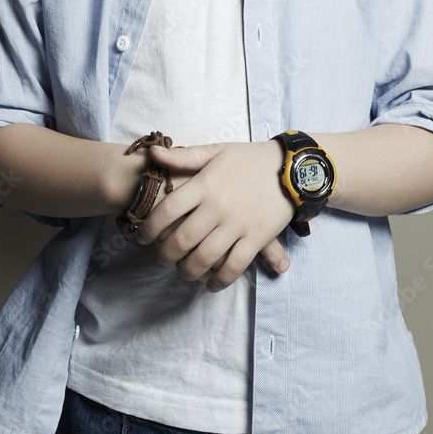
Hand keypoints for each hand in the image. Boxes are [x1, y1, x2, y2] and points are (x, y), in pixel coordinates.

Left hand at [136, 141, 295, 292]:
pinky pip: (234, 266)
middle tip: (160, 257)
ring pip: (204, 258)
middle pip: (181, 240)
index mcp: (205, 184)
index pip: (167, 210)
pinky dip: (218, 280)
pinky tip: (210, 282)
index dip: (149, 227)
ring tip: (182, 270)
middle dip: (164, 255)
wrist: (290, 167)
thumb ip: (183, 156)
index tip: (142, 236)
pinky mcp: (257, 238)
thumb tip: (153, 153)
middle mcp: (218, 206)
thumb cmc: (249, 158)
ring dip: (187, 270)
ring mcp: (238, 224)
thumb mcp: (216, 150)